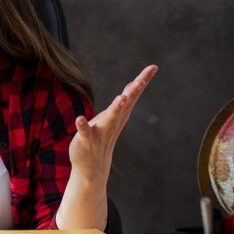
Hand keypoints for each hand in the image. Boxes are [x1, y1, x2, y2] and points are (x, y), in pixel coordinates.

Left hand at [68, 65, 157, 182]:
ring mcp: (100, 132)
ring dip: (116, 109)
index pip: (132, 95)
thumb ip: (123, 102)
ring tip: (121, 98)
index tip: (153, 67)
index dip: (143, 80)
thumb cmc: (102, 136)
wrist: (92, 166)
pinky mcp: (86, 140)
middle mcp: (112, 122)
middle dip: (132, 93)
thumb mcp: (113, 116)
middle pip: (125, 105)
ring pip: (110, 119)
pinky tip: (79, 119)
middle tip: (141, 82)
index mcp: (119, 114)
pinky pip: (85, 132)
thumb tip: (135, 84)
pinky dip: (83, 125)